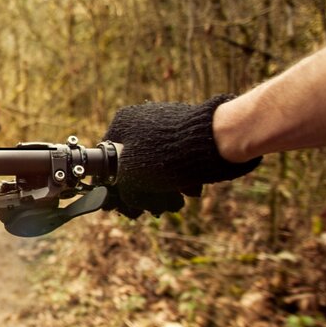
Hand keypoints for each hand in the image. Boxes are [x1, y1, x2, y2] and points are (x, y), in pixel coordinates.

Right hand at [101, 94, 260, 217]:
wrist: (214, 140)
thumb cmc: (165, 157)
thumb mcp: (131, 179)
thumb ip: (121, 191)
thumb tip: (124, 203)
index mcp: (122, 123)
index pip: (110, 158)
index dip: (116, 184)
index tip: (125, 202)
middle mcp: (142, 119)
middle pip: (136, 163)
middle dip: (145, 189)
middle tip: (154, 207)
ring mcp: (167, 123)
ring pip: (159, 164)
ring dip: (164, 187)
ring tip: (174, 202)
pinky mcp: (189, 131)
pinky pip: (178, 159)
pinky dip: (181, 176)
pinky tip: (189, 189)